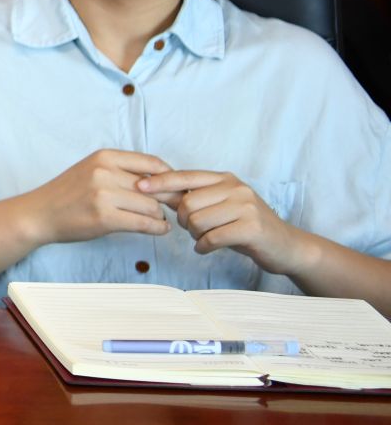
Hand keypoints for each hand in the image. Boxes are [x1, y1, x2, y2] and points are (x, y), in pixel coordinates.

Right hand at [22, 150, 174, 246]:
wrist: (39, 214)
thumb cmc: (68, 193)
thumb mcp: (92, 170)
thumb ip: (123, 171)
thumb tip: (164, 182)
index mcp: (105, 156)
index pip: (153, 163)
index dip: (171, 178)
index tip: (174, 189)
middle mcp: (105, 172)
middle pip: (157, 187)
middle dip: (170, 199)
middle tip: (176, 208)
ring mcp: (104, 195)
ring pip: (152, 206)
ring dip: (161, 216)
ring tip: (160, 221)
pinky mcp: (104, 218)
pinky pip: (144, 223)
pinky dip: (157, 228)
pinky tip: (159, 229)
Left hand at [140, 170, 308, 275]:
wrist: (285, 246)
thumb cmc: (245, 226)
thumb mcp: (219, 206)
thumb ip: (190, 198)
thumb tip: (153, 190)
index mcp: (225, 179)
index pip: (185, 176)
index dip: (161, 182)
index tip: (139, 187)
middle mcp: (235, 187)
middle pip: (187, 204)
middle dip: (183, 221)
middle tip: (194, 230)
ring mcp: (245, 206)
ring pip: (197, 221)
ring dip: (195, 235)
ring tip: (206, 237)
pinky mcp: (251, 227)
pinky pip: (212, 238)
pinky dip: (204, 246)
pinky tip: (208, 248)